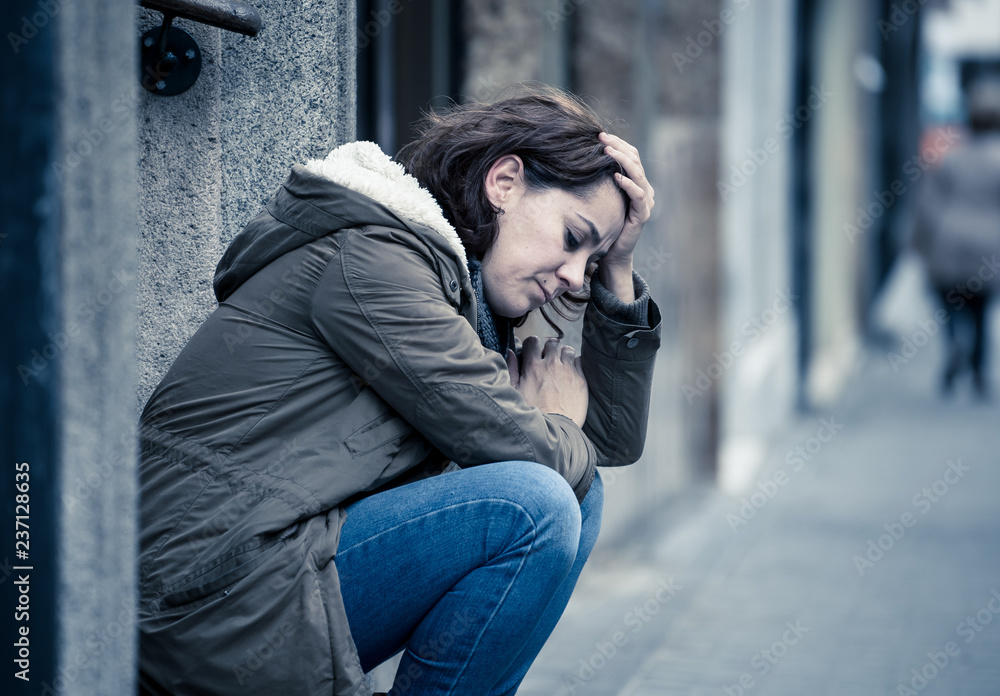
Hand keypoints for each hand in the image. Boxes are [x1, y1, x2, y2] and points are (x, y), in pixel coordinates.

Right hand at [506, 337, 587, 427]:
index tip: (533, 352)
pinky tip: (571, 374)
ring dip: (564, 355)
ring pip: (568, 349)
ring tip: (561, 365)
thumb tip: (510, 353)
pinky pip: (580, 361)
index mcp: (533, 367)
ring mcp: (568, 371)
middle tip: (548, 359)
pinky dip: (576, 364)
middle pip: (552, 342)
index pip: (532, 341)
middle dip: (550, 348)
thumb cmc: (532, 414)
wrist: (555, 430)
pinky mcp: (581, 380)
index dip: (532, 345)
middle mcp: (551, 365)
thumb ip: (511, 370)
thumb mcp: (514, 392)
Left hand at [598, 132, 654, 298]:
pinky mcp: (642, 215)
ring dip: (623, 160)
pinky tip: (616, 177)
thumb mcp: (600, 197)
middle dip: (619, 147)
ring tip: (608, 152)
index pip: (632, 155)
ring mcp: (645, 202)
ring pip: (638, 174)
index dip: (619, 143)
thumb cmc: (604, 224)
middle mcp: (644, 189)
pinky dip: (628, 184)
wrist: (612, 253)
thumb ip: (597, 179)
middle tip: (603, 137)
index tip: (601, 135)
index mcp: (636, 182)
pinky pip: (638, 196)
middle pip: (636, 160)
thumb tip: (579, 159)